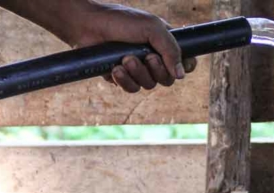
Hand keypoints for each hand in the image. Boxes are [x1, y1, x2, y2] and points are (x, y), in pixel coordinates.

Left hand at [67, 3, 196, 92]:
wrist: (87, 25)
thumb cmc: (121, 21)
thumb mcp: (152, 28)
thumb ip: (171, 50)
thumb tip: (181, 75)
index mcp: (164, 44)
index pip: (186, 63)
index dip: (186, 67)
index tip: (181, 66)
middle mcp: (154, 58)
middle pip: (169, 79)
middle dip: (157, 70)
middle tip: (146, 56)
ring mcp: (138, 69)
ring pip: (150, 85)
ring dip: (138, 73)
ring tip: (125, 59)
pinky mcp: (123, 78)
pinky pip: (132, 89)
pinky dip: (125, 80)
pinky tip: (115, 69)